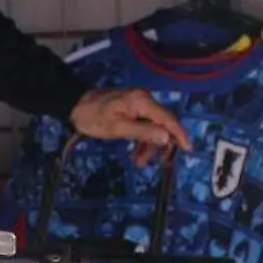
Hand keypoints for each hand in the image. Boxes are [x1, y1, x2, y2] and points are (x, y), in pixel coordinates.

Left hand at [70, 88, 192, 164]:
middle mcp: (144, 100)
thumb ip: (142, 132)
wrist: (75, 105)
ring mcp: (138, 104)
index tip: (188, 149)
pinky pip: (143, 125)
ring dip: (149, 145)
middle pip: (163, 123)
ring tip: (139, 162)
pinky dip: (141, 139)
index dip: (179, 134)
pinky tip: (135, 153)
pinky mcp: (132, 109)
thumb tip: (166, 137)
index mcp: (142, 101)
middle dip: (162, 144)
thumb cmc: (93, 117)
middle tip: (160, 163)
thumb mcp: (117, 128)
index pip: (167, 118)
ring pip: (153, 126)